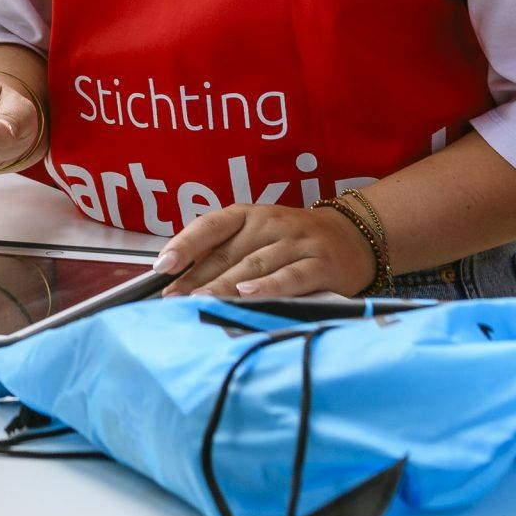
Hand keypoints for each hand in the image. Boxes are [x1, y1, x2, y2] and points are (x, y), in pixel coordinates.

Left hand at [155, 203, 376, 298]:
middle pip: (228, 252)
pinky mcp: (320, 264)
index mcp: (248, 214)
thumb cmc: (291, 242)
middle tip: (172, 299)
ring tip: (200, 301)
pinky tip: (249, 294)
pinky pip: (291, 276)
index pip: (211, 226)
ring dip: (225, 284)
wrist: (353, 237)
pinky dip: (269, 286)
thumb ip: (225, 254)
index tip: (162, 266)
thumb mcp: (258, 237)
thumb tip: (179, 282)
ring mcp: (296, 242)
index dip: (185, 244)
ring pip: (255, 264)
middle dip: (197, 278)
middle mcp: (270, 224)